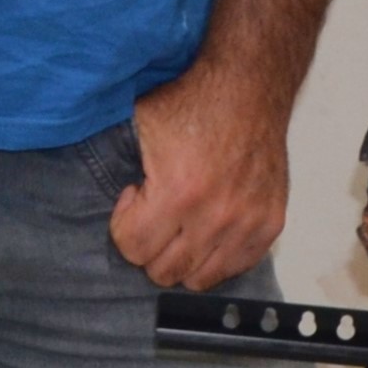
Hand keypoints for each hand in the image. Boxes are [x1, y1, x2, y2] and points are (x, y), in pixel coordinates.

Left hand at [108, 64, 290, 290]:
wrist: (248, 88)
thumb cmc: (191, 103)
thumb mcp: (139, 127)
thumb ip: (117, 165)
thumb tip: (97, 196)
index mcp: (178, 191)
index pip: (133, 248)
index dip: (124, 222)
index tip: (134, 196)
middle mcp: (216, 216)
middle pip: (164, 272)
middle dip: (149, 245)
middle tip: (154, 212)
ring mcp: (247, 224)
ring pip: (199, 278)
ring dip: (181, 256)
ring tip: (180, 221)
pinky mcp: (270, 224)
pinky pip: (235, 267)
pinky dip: (215, 256)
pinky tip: (207, 224)